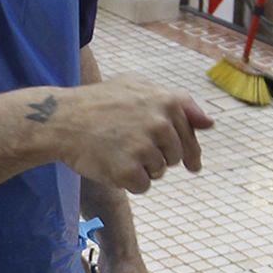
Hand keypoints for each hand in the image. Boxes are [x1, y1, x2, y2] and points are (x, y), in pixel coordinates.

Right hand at [39, 79, 212, 193]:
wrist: (62, 120)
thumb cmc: (100, 102)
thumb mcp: (138, 86)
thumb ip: (178, 101)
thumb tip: (210, 123)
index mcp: (167, 102)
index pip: (190, 134)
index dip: (187, 149)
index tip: (191, 163)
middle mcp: (160, 125)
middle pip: (176, 157)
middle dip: (159, 157)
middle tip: (132, 147)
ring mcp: (145, 149)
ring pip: (159, 172)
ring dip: (142, 168)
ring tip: (116, 151)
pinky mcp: (130, 172)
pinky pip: (143, 186)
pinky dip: (129, 181)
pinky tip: (111, 165)